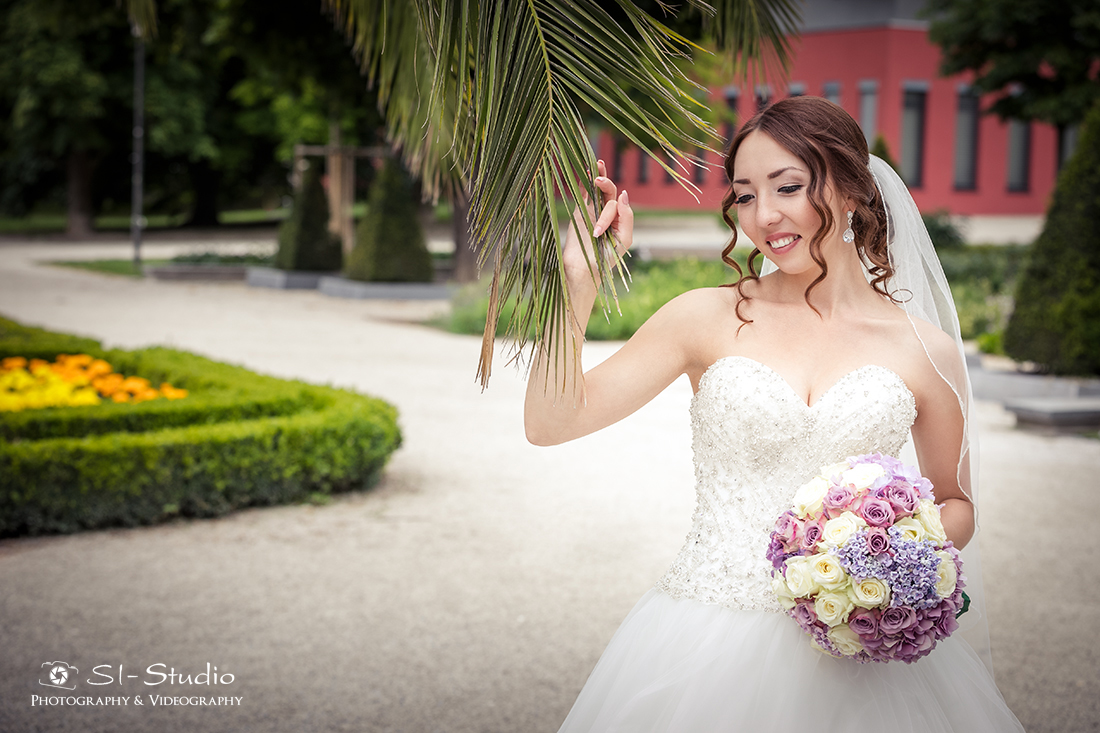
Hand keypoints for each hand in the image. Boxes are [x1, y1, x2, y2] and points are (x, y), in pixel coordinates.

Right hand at [562, 160, 632, 291]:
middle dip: (606, 183)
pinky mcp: (579, 212)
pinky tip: (586, 170)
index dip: (614, 204)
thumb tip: (623, 194)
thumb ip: (626, 217)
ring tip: (597, 163)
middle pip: (609, 191)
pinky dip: (584, 181)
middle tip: (598, 180)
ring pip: (597, 189)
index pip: (619, 202)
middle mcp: (607, 213)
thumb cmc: (606, 259)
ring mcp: (592, 211)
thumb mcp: (624, 239)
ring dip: (598, 175)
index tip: (601, 224)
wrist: (583, 269)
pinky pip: (583, 193)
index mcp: (620, 220)